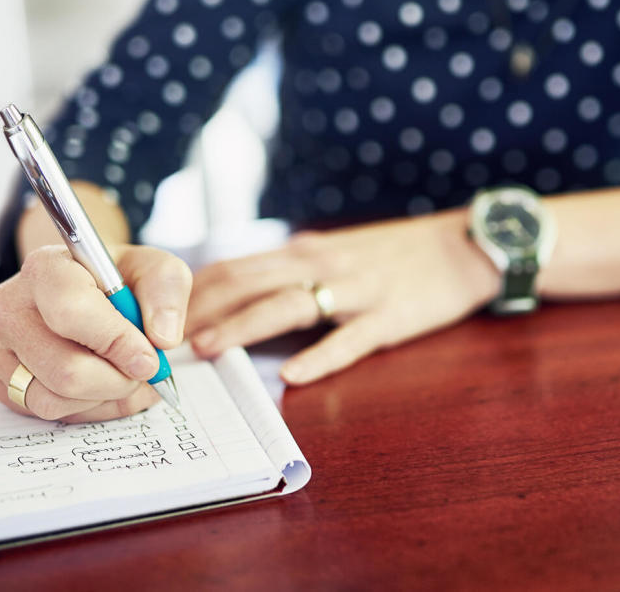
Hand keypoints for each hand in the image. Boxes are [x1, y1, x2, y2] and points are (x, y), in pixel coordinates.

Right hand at [0, 245, 191, 421]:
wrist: (85, 293)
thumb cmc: (119, 283)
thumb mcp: (156, 271)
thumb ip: (167, 293)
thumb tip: (162, 338)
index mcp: (45, 268)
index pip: (72, 313)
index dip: (116, 343)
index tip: (148, 358)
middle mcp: (7, 306)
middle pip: (66, 371)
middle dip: (117, 380)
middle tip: (141, 370)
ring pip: (54, 400)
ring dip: (102, 397)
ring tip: (121, 374)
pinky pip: (43, 414)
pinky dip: (84, 408)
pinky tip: (100, 385)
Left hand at [187, 210, 500, 383]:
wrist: (464, 244)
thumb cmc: (398, 254)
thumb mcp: (337, 249)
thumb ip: (294, 269)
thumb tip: (245, 287)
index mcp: (305, 252)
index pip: (235, 267)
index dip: (192, 290)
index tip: (155, 314)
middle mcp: (322, 264)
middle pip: (248, 282)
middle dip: (200, 309)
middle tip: (161, 337)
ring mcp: (356, 290)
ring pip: (288, 305)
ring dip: (242, 326)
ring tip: (207, 349)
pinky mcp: (390, 317)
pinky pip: (350, 339)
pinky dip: (320, 357)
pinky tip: (294, 375)